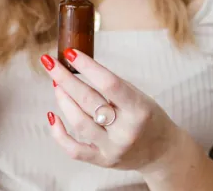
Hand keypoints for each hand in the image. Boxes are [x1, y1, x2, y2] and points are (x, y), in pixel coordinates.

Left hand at [40, 48, 182, 173]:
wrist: (162, 153)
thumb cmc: (148, 117)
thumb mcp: (139, 96)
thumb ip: (111, 85)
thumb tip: (77, 66)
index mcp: (139, 110)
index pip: (109, 84)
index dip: (87, 66)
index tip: (70, 53)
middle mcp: (126, 131)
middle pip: (88, 101)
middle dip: (64, 78)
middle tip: (50, 62)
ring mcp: (113, 149)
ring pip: (78, 122)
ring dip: (62, 99)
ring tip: (56, 83)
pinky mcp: (102, 161)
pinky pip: (73, 149)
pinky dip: (58, 133)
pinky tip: (52, 115)